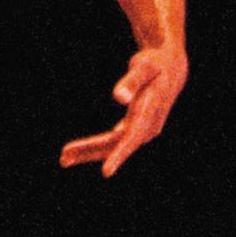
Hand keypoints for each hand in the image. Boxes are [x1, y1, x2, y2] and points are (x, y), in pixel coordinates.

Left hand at [59, 43, 187, 176]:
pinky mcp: (135, 129)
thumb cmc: (155, 64)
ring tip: (63, 158)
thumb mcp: (144, 66)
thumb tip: (119, 99)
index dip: (120, 154)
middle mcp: (148, 126)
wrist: (172, 69)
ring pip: (113, 145)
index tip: (106, 172)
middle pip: (117, 143)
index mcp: (151, 110)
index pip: (134, 136)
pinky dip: (95, 146)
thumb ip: (132, 81)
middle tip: (64, 157)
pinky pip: (113, 141)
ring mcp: (142, 130)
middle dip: (91, 150)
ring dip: (89, 152)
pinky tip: (76, 153)